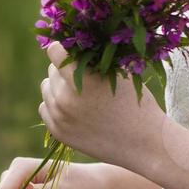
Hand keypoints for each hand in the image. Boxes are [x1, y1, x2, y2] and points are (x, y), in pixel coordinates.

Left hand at [38, 40, 167, 173]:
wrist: (143, 143)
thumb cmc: (135, 103)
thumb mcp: (117, 75)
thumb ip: (92, 61)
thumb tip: (72, 45)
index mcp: (82, 81)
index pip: (54, 52)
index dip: (64, 47)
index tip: (72, 49)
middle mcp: (65, 99)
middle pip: (51, 70)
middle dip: (65, 68)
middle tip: (84, 74)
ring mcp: (60, 118)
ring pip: (46, 88)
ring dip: (58, 86)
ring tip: (80, 91)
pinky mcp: (58, 132)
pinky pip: (45, 108)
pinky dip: (56, 104)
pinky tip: (75, 107)